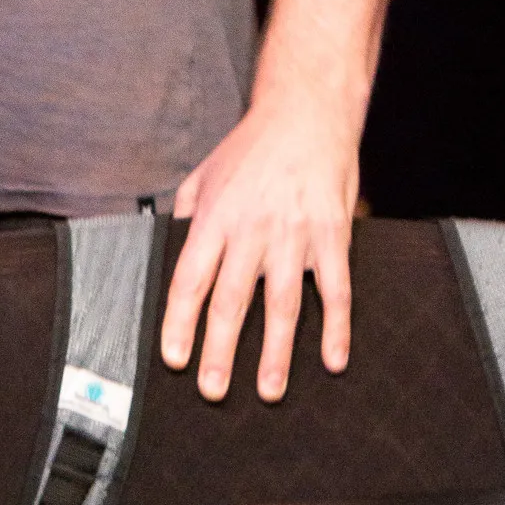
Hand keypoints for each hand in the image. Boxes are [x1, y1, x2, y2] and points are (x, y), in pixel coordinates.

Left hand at [160, 100, 358, 403]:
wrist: (306, 114)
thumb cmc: (251, 147)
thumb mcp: (204, 174)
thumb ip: (186, 215)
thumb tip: (170, 252)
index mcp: (215, 218)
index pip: (190, 279)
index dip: (180, 322)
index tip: (175, 358)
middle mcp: (251, 230)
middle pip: (232, 300)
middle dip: (220, 350)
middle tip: (213, 390)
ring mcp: (294, 236)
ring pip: (282, 304)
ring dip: (276, 353)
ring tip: (268, 391)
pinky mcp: (332, 236)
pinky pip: (335, 290)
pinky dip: (335, 327)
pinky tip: (332, 359)